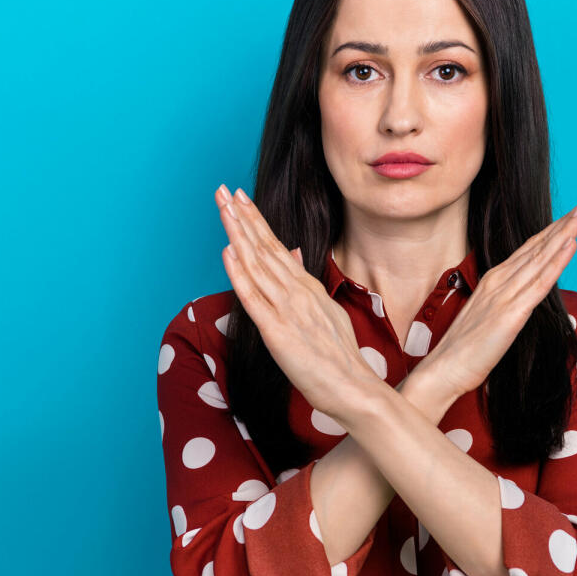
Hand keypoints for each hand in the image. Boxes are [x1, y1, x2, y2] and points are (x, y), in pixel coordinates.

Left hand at [214, 184, 377, 416]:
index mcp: (308, 287)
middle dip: (242, 216)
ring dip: (238, 233)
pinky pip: (254, 298)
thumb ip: (308, 283)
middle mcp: (297, 292)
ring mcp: (287, 310)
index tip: (241, 198)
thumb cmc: (339, 356)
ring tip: (223, 207)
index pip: (277, 246)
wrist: (354, 386)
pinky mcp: (277, 332)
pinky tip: (228, 252)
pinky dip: (239, 273)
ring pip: (257, 264)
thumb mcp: (327, 310)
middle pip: (264, 247)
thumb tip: (296, 254)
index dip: (256, 220)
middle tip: (224, 189)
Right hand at [414, 192, 576, 399]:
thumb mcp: (489, 316)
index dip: (555, 228)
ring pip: (543, 256)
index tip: (575, 212)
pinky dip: (557, 261)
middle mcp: (501, 279)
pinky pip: (540, 284)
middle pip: (540, 244)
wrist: (444, 369)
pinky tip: (572, 244)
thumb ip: (506, 301)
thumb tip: (524, 298)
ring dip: (567, 231)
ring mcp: (506, 294)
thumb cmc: (465, 349)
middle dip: (568, 220)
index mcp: (495, 279)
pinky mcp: (512, 314)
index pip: (531, 247)